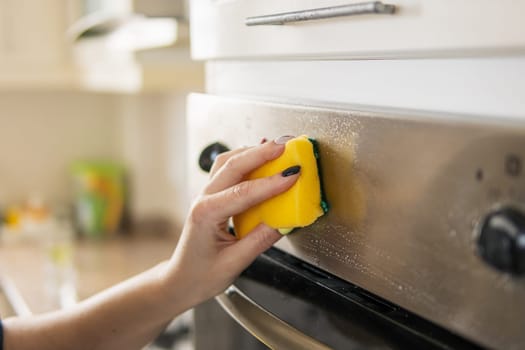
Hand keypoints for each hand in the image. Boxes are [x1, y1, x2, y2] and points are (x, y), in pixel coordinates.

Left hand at [165, 136, 299, 303]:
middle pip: (233, 166)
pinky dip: (244, 158)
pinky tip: (258, 157)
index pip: (243, 193)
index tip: (292, 175)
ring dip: (251, 151)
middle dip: (260, 153)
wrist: (181, 280)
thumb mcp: (234, 263)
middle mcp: (203, 200)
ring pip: (227, 162)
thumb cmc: (200, 275)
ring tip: (275, 147)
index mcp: (207, 215)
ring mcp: (205, 195)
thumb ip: (260, 241)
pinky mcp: (212, 196)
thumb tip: (285, 222)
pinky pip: (227, 169)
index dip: (271, 183)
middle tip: (285, 146)